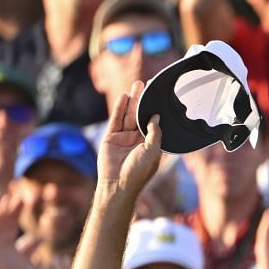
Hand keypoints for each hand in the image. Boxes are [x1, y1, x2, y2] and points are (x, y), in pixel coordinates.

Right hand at [100, 80, 164, 199]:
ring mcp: (124, 137)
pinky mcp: (111, 137)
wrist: (118, 184)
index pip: (152, 122)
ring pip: (128, 115)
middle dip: (143, 100)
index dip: (154, 109)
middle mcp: (137, 139)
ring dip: (132, 101)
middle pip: (140, 115)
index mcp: (150, 143)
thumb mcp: (153, 151)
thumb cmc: (139, 171)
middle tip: (145, 84)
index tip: (158, 95)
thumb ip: (155, 133)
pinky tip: (124, 97)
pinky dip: (120, 108)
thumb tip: (156, 117)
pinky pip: (116, 119)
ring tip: (136, 85)